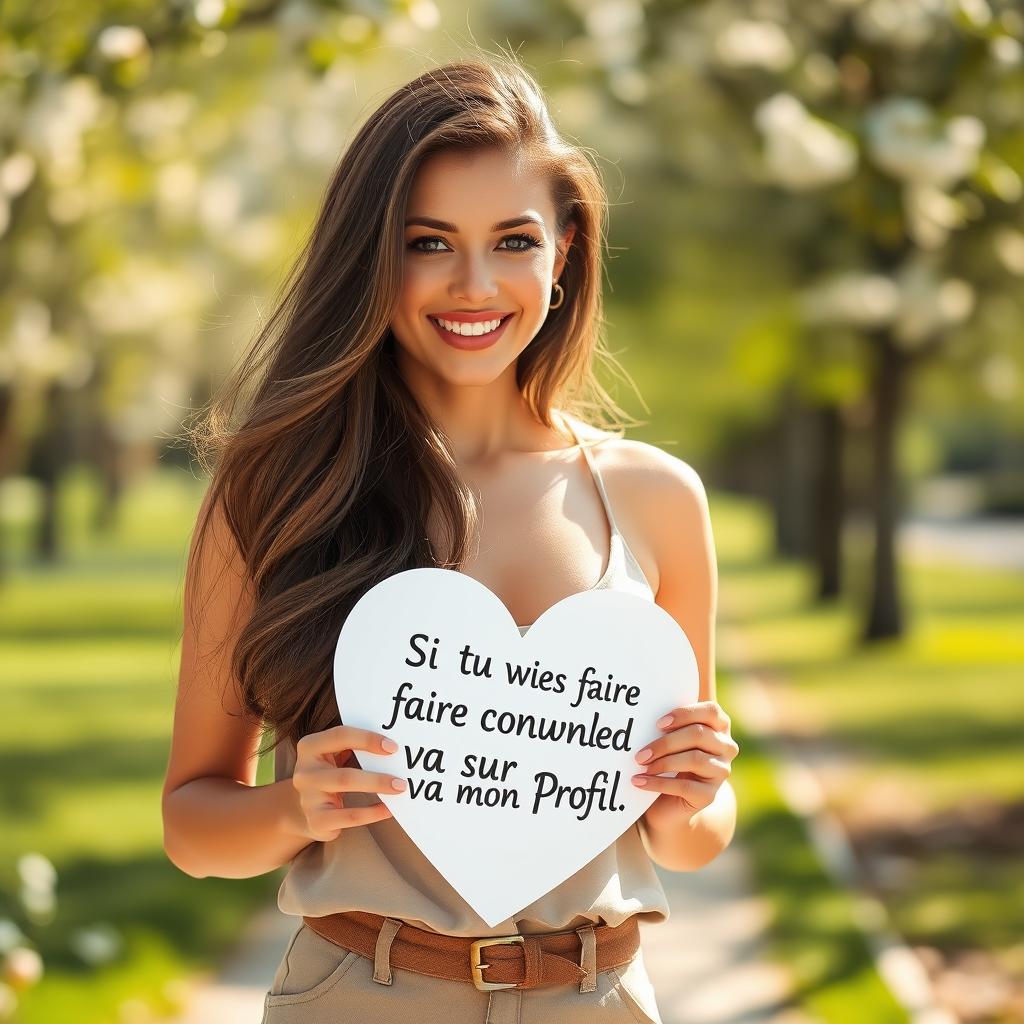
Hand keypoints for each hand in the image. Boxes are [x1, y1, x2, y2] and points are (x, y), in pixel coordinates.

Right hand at [291, 724, 405, 841]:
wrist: (302, 809)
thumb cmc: (328, 773)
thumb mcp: (332, 754)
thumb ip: (353, 746)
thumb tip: (391, 745)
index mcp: (309, 747)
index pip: (340, 736)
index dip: (368, 739)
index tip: (393, 747)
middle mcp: (305, 772)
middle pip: (345, 772)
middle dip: (377, 777)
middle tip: (401, 780)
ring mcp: (308, 797)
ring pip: (345, 789)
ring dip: (376, 788)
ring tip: (399, 789)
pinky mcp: (316, 820)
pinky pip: (349, 817)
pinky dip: (371, 813)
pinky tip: (387, 810)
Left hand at [631, 701, 738, 832]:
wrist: (671, 800)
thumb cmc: (670, 757)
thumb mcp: (672, 735)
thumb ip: (672, 718)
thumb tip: (650, 698)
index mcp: (719, 725)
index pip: (711, 711)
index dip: (685, 714)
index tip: (659, 723)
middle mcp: (726, 747)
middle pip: (698, 735)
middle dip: (665, 743)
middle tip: (641, 753)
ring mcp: (720, 772)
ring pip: (694, 759)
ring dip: (662, 762)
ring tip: (642, 766)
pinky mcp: (709, 795)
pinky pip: (684, 786)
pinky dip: (658, 783)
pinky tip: (640, 781)